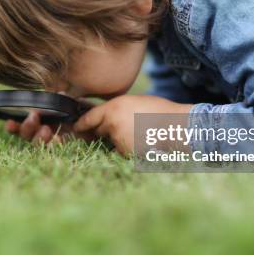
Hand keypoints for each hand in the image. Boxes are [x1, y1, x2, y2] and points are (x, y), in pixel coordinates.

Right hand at [5, 109, 96, 145]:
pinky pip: (54, 149)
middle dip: (26, 128)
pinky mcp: (65, 148)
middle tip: (34, 118)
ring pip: (38, 144)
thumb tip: (57, 94)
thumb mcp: (72, 103)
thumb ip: (61, 100)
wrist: (100, 121)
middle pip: (27, 136)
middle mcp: (44, 133)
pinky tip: (57, 139)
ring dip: (38, 137)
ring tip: (46, 130)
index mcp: (42, 121)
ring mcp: (54, 142)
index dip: (14, 126)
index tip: (9, 123)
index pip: (23, 125)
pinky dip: (53, 145)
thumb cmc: (84, 110)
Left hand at [73, 95, 193, 155]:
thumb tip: (102, 116)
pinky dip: (126, 149)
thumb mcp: (133, 101)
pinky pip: (120, 151)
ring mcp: (118, 139)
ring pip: (110, 141)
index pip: (90, 117)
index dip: (82, 123)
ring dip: (117, 139)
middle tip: (121, 127)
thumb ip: (115, 108)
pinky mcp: (126, 153)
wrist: (177, 126)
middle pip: (99, 130)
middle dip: (104, 130)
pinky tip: (141, 141)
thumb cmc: (159, 111)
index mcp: (113, 107)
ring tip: (138, 132)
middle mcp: (112, 123)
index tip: (76, 126)